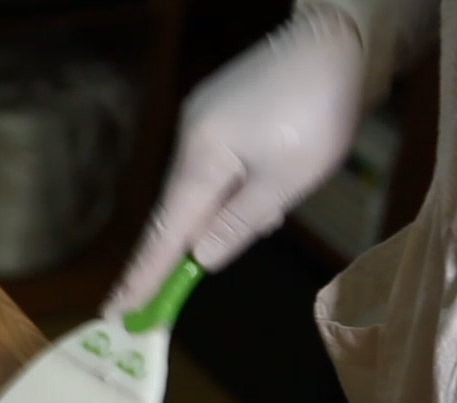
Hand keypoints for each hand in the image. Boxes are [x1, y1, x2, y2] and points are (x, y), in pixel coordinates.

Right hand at [106, 6, 368, 312]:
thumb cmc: (319, 109)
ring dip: (221, 214)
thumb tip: (200, 258)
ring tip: (270, 204)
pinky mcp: (220, 111)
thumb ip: (239, 223)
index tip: (117, 311)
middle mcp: (191, 138)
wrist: (339, 37)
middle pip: (179, 211)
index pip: (167, 232)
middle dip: (177, 252)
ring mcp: (203, 120)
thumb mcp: (287, 179)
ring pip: (202, 188)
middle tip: (154, 298)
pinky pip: (216, 166)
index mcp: (203, 157)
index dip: (144, 275)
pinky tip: (265, 186)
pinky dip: (231, 189)